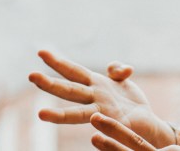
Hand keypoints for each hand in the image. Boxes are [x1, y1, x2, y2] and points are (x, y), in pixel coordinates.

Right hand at [29, 50, 175, 146]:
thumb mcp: (123, 81)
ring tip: (40, 114)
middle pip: (69, 90)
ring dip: (59, 115)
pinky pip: (106, 126)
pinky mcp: (115, 127)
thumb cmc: (131, 103)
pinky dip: (100, 123)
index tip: (41, 52)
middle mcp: (94, 100)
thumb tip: (123, 69)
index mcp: (95, 85)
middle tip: (31, 76)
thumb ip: (117, 71)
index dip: (58, 62)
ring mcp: (102, 114)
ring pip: (77, 114)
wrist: (148, 124)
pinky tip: (94, 119)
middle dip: (49, 84)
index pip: (73, 71)